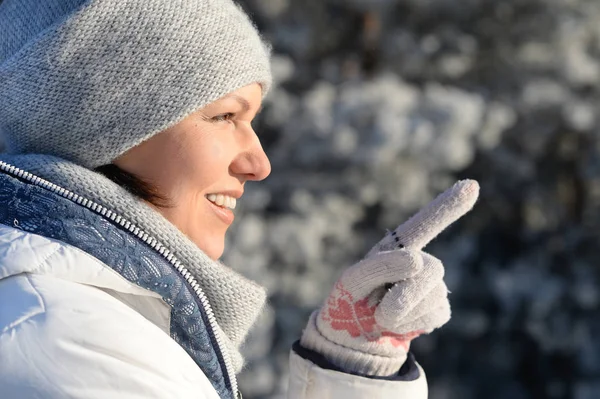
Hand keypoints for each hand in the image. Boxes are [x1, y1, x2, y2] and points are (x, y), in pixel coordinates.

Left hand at [300, 180, 479, 375]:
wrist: (353, 339)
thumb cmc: (348, 303)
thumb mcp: (352, 282)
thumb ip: (379, 267)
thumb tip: (417, 260)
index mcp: (394, 247)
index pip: (423, 224)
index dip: (447, 206)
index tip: (473, 186)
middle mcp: (417, 261)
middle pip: (430, 269)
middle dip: (404, 295)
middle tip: (379, 311)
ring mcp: (430, 285)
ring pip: (433, 295)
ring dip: (402, 312)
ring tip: (382, 316)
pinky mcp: (437, 309)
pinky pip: (435, 314)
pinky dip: (411, 324)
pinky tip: (397, 324)